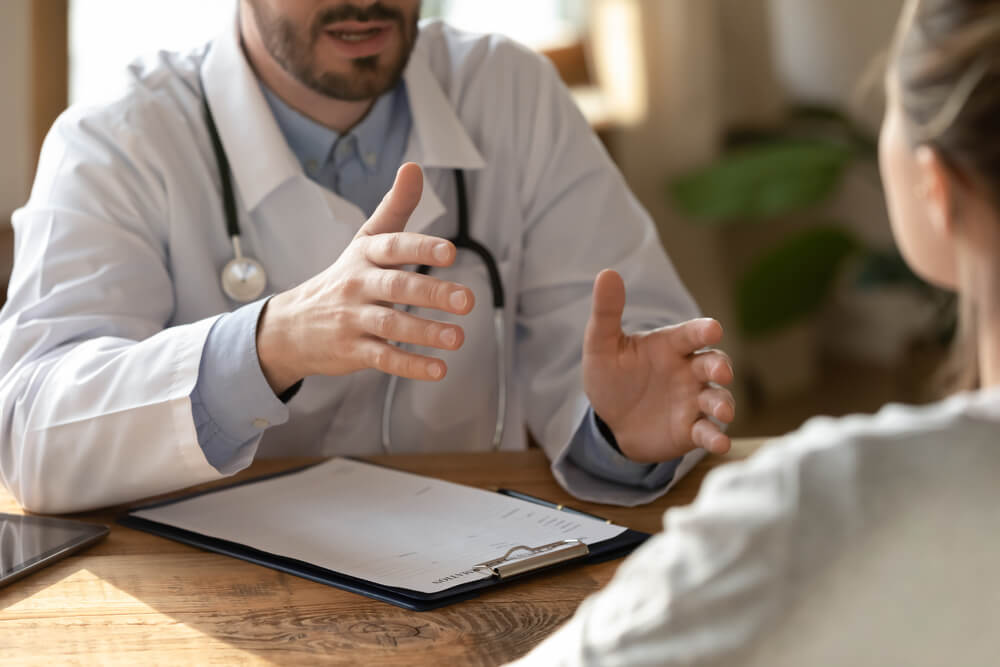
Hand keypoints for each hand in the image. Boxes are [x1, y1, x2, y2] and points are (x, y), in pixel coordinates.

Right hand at [256, 163, 474, 392]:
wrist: (291, 326)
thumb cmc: (343, 278)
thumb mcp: (365, 241)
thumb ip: (395, 207)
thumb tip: (413, 166)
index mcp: (365, 255)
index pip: (392, 247)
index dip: (420, 248)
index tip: (450, 252)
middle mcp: (357, 285)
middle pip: (395, 287)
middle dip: (431, 293)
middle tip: (467, 301)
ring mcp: (352, 319)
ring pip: (390, 324)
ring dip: (426, 332)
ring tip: (459, 337)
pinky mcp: (352, 350)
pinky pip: (383, 358)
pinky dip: (410, 365)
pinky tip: (438, 369)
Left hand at [583, 270, 735, 461]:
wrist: (611, 421)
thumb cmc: (611, 378)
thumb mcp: (601, 346)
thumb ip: (606, 313)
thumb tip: (607, 273)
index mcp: (670, 345)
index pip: (692, 333)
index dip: (703, 331)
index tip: (713, 329)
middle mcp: (688, 370)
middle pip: (713, 362)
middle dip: (720, 366)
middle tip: (719, 371)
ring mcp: (693, 400)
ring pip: (717, 398)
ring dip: (723, 403)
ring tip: (721, 411)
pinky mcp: (691, 430)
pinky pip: (708, 432)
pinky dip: (716, 437)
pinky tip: (719, 444)